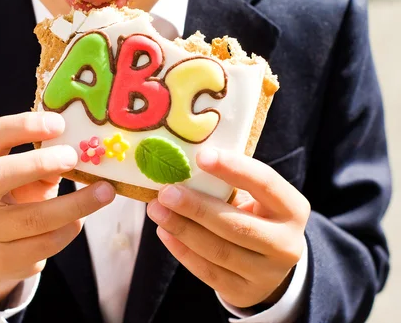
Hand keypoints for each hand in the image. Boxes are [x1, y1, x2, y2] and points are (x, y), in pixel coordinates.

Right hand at [0, 112, 114, 305]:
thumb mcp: (25, 175)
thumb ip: (45, 160)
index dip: (24, 126)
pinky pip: (44, 244)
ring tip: (105, 191)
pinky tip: (80, 219)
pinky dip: (69, 229)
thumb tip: (83, 147)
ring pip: (32, 218)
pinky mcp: (2, 259)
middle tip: (74, 156)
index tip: (59, 124)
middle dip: (39, 162)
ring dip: (75, 203)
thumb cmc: (17, 198)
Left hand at [147, 147, 309, 307]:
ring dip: (182, 228)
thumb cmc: (254, 216)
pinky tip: (164, 232)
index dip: (234, 169)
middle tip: (166, 192)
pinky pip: (208, 272)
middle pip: (238, 225)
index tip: (201, 156)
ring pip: (219, 250)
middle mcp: (287, 244)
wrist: (269, 265)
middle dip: (197, 207)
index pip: (265, 183)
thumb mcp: (254, 198)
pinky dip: (182, 251)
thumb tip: (181, 166)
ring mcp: (267, 273)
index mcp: (293, 209)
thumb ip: (227, 185)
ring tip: (157, 210)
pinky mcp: (244, 293)